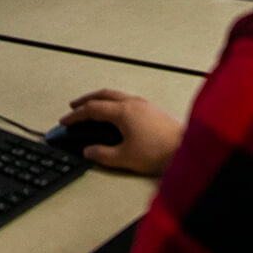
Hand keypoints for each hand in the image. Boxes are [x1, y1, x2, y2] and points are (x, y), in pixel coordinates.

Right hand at [61, 89, 182, 175]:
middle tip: (74, 107)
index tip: (65, 121)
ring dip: (100, 98)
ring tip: (92, 106)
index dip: (75, 115)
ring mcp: (144, 104)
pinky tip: (116, 111)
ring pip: (116, 95)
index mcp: (123, 112)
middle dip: (85, 100)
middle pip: (103, 95)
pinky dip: (114, 101)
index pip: (92, 109)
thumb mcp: (124, 158)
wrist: (187, 149)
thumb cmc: (160, 152)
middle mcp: (133, 103)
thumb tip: (89, 151)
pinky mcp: (153, 109)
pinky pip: (126, 99)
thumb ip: (102, 154)